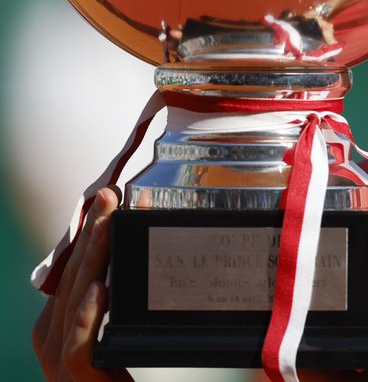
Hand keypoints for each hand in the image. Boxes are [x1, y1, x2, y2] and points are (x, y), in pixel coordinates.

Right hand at [32, 186, 132, 380]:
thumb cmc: (111, 381)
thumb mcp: (109, 337)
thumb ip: (109, 308)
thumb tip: (125, 266)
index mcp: (57, 326)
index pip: (74, 271)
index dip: (89, 234)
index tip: (110, 198)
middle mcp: (52, 340)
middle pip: (73, 278)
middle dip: (90, 234)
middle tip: (108, 194)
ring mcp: (59, 363)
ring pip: (75, 301)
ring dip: (91, 260)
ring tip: (106, 224)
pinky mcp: (77, 380)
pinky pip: (79, 345)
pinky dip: (87, 316)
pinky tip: (101, 290)